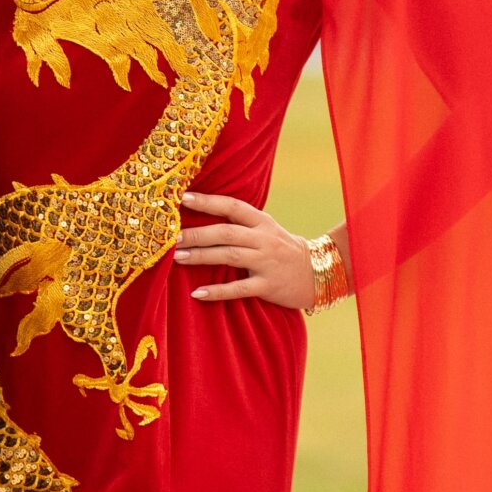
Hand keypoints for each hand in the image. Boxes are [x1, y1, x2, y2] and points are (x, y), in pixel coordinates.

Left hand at [172, 191, 316, 307]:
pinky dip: (217, 292)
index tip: (183, 198)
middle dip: (197, 233)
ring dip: (201, 256)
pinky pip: (239, 288)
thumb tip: (200, 219)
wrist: (319, 273)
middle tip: (172, 236)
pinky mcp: (268, 286)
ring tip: (177, 257)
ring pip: (229, 256)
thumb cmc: (283, 250)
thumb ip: (240, 225)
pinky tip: (197, 293)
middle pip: (226, 232)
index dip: (208, 201)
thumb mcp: (266, 230)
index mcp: (262, 222)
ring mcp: (266, 262)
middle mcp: (263, 239)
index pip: (232, 206)